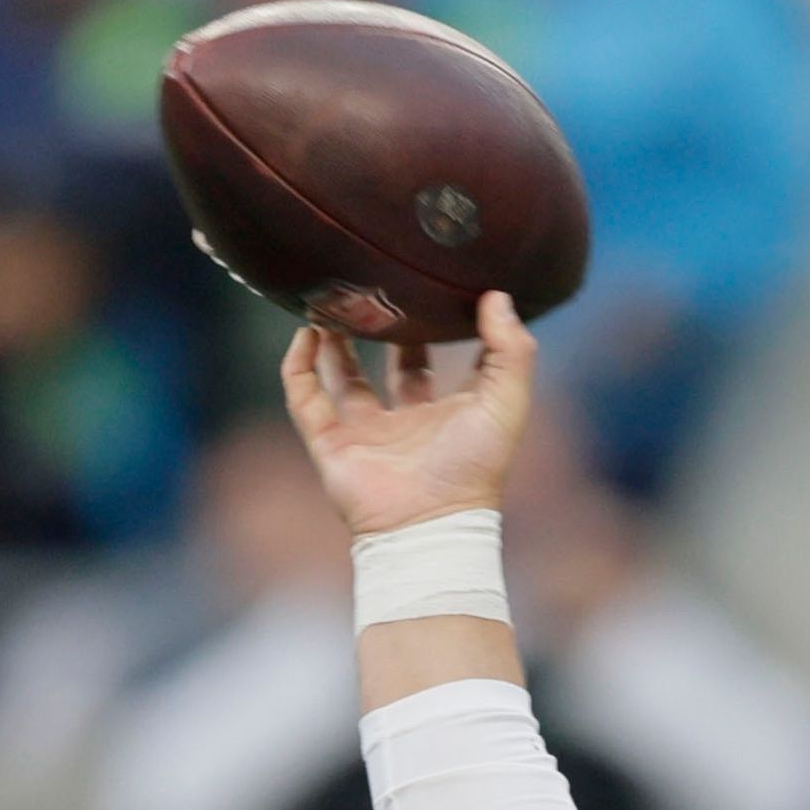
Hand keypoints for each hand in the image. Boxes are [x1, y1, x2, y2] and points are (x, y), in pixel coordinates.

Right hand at [279, 290, 534, 536]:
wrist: (429, 522)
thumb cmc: (475, 468)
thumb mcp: (506, 401)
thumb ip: (510, 349)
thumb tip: (496, 297)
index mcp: (446, 413)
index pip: (436, 360)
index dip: (432, 327)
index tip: (427, 287)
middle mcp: (405, 421)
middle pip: (388, 365)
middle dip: (380, 330)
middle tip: (372, 288)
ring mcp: (365, 433)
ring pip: (343, 377)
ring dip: (334, 342)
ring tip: (330, 301)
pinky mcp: (331, 444)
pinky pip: (305, 399)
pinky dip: (298, 367)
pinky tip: (304, 333)